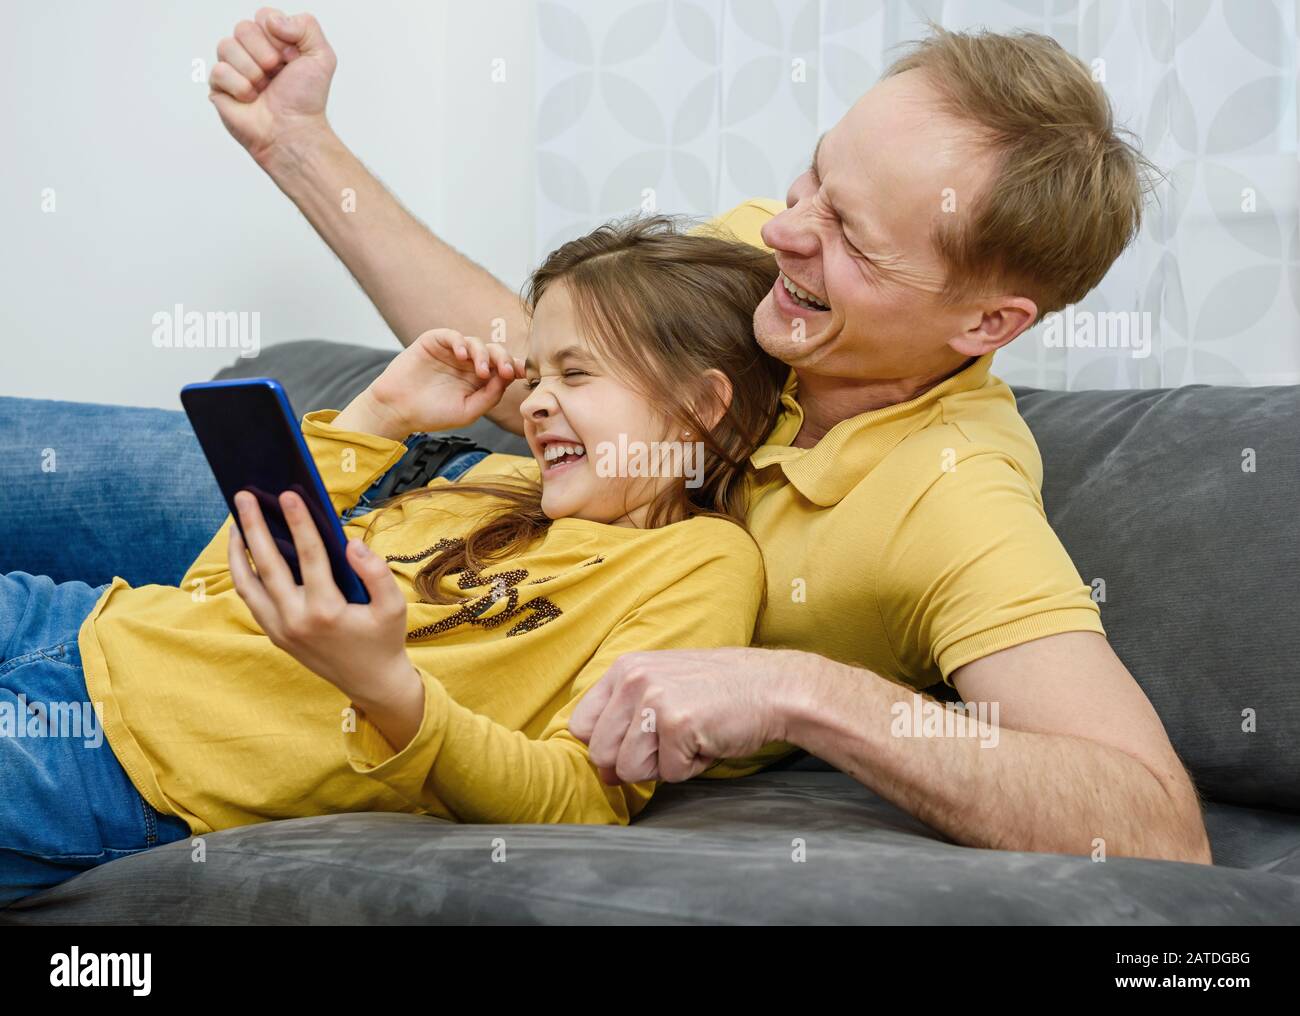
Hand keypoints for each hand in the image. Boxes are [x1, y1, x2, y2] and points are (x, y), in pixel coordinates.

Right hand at [208, 8, 336, 163]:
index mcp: (273, 41)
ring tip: (264, 88)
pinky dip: (240, 87)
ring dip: (253, 71)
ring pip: (226, 46)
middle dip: (265, 54)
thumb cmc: (306, 100)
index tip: (291, 59)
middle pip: (243, 28)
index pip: (263, 16)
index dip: (278, 36)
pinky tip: (251, 99)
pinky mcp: (219, 86)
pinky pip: (219, 71)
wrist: (294, 131)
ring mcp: (233, 67)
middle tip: (276, 73)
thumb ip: (306, 26)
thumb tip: (272, 20)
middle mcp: (251, 51)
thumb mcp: (322, 57)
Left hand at [226, 488, 416, 720]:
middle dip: (254, 527)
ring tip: (235, 523)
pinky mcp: (275, 635)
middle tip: (244, 495)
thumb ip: (375, 572)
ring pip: (247, 585)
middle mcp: (296, 620)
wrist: (371, 682)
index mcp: (326, 611)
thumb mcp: (393, 606)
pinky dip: (244, 575)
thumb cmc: (383, 639)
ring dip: (239, 552)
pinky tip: (246, 553)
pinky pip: (252, 600)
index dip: (298, 522)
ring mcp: (281, 630)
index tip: (288, 494)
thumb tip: (350, 544)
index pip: (309, 556)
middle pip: (268, 565)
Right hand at [336, 328, 525, 438]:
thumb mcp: (468, 411)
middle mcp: (468, 364)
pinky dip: (461, 343)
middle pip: (495, 352)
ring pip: (477, 343)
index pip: (503, 368)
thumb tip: (508, 377)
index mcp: (479, 380)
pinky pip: (452, 335)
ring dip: (483, 355)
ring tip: (481, 371)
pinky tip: (463, 356)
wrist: (398, 410)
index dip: (516, 367)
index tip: (525, 373)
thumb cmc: (432, 414)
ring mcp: (452, 352)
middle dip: (504, 360)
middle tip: (506, 371)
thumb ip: (490, 396)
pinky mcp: (434, 342)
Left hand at [568, 647, 796, 783]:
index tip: (636, 744)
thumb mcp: (662, 688)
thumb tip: (603, 772)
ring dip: (663, 766)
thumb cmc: (719, 693)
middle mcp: (632, 679)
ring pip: (629, 769)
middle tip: (671, 741)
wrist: (774, 687)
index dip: (606, 747)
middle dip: (635, 762)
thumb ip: (626, 721)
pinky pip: (669, 774)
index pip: (580, 726)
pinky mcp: (677, 723)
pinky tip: (708, 740)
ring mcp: (653, 699)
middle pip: (600, 754)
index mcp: (624, 668)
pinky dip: (691, 767)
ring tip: (689, 739)